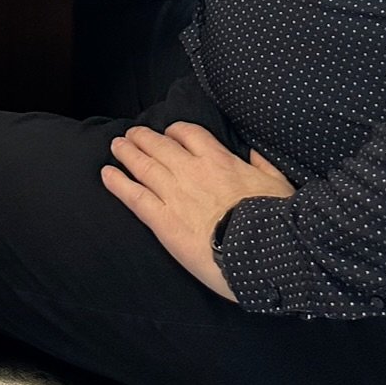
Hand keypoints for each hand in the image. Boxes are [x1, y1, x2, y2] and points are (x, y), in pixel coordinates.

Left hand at [101, 121, 294, 298]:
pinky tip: (107, 174)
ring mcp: (174, 194)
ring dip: (127, 152)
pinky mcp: (163, 221)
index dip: (175, 132)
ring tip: (116, 146)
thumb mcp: (279, 184)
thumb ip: (264, 164)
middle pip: (160, 145)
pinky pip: (134, 196)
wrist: (261, 253)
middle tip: (131, 135)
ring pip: (143, 165)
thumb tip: (256, 152)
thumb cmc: (275, 220)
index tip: (168, 133)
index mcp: (220, 160)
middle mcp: (191, 171)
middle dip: (143, 138)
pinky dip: (118, 182)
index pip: (190, 134)